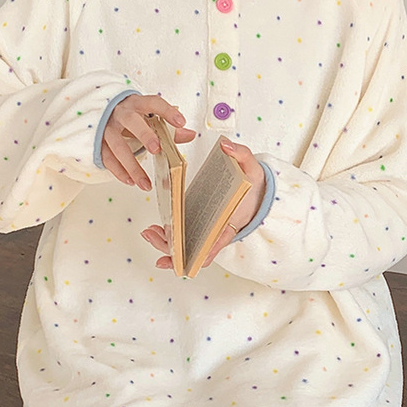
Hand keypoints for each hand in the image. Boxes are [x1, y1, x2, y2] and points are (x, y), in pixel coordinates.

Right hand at [101, 94, 195, 189]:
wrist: (101, 113)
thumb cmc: (130, 115)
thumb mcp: (148, 117)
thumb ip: (169, 127)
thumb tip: (190, 134)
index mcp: (136, 104)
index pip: (153, 104)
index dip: (167, 111)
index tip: (180, 122)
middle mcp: (121, 113)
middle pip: (132, 122)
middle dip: (144, 135)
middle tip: (156, 149)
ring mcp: (107, 128)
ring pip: (118, 146)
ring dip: (132, 166)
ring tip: (145, 183)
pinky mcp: (98, 142)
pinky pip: (108, 158)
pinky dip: (119, 171)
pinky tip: (131, 181)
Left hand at [141, 138, 265, 271]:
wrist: (257, 193)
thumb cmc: (255, 187)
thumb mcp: (253, 168)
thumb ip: (241, 154)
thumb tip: (225, 146)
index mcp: (230, 224)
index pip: (215, 245)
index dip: (199, 256)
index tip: (183, 260)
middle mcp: (217, 232)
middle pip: (194, 252)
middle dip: (171, 250)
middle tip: (152, 234)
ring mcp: (207, 231)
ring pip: (186, 247)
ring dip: (165, 244)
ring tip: (149, 231)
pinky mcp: (200, 225)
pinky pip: (184, 237)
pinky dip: (169, 238)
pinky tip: (157, 229)